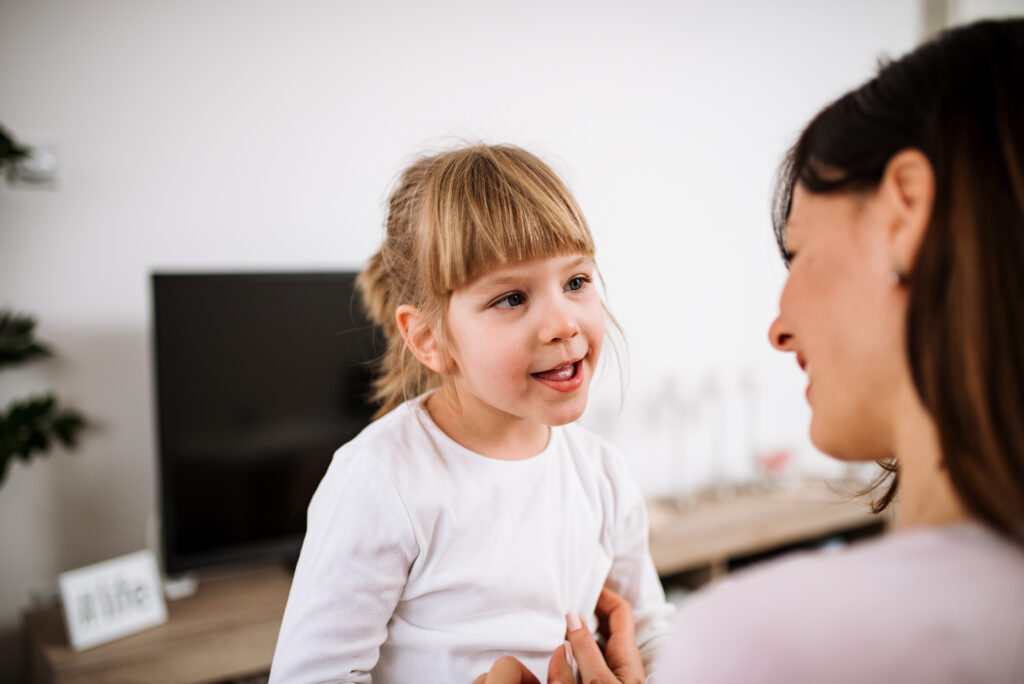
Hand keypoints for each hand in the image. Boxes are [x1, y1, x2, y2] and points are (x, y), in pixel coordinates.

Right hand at [472, 587, 644, 683]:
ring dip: (561, 646)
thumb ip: (585, 653)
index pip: (619, 613)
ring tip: (542, 635)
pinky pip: (568, 674)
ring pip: (579, 655)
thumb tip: (572, 618)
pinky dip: (557, 668)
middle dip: (576, 619)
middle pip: (598, 632)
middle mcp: (617, 670)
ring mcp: (603, 682)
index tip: (581, 582)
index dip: (603, 593)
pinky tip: (542, 667)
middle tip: (555, 606)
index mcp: (626, 660)